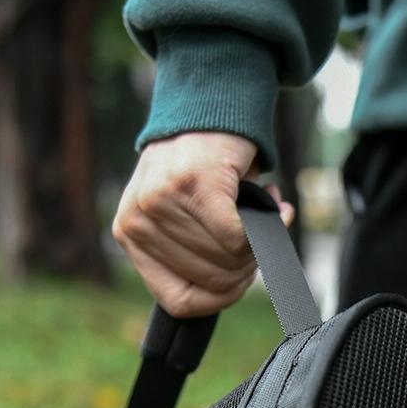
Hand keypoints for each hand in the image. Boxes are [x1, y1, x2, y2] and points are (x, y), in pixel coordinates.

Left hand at [112, 131, 294, 316]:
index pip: (178, 302)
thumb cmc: (200, 169)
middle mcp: (138, 220)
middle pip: (211, 281)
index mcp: (129, 236)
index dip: (220, 298)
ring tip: (265, 213)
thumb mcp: (179, 218)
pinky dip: (269, 229)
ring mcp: (162, 202)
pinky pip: (240, 237)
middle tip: (262, 239)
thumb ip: (190, 256)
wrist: (208, 105)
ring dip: (262, 243)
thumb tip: (225, 292)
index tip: (242, 277)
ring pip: (229, 259)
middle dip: (247, 267)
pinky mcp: (195, 185)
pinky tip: (277, 208)